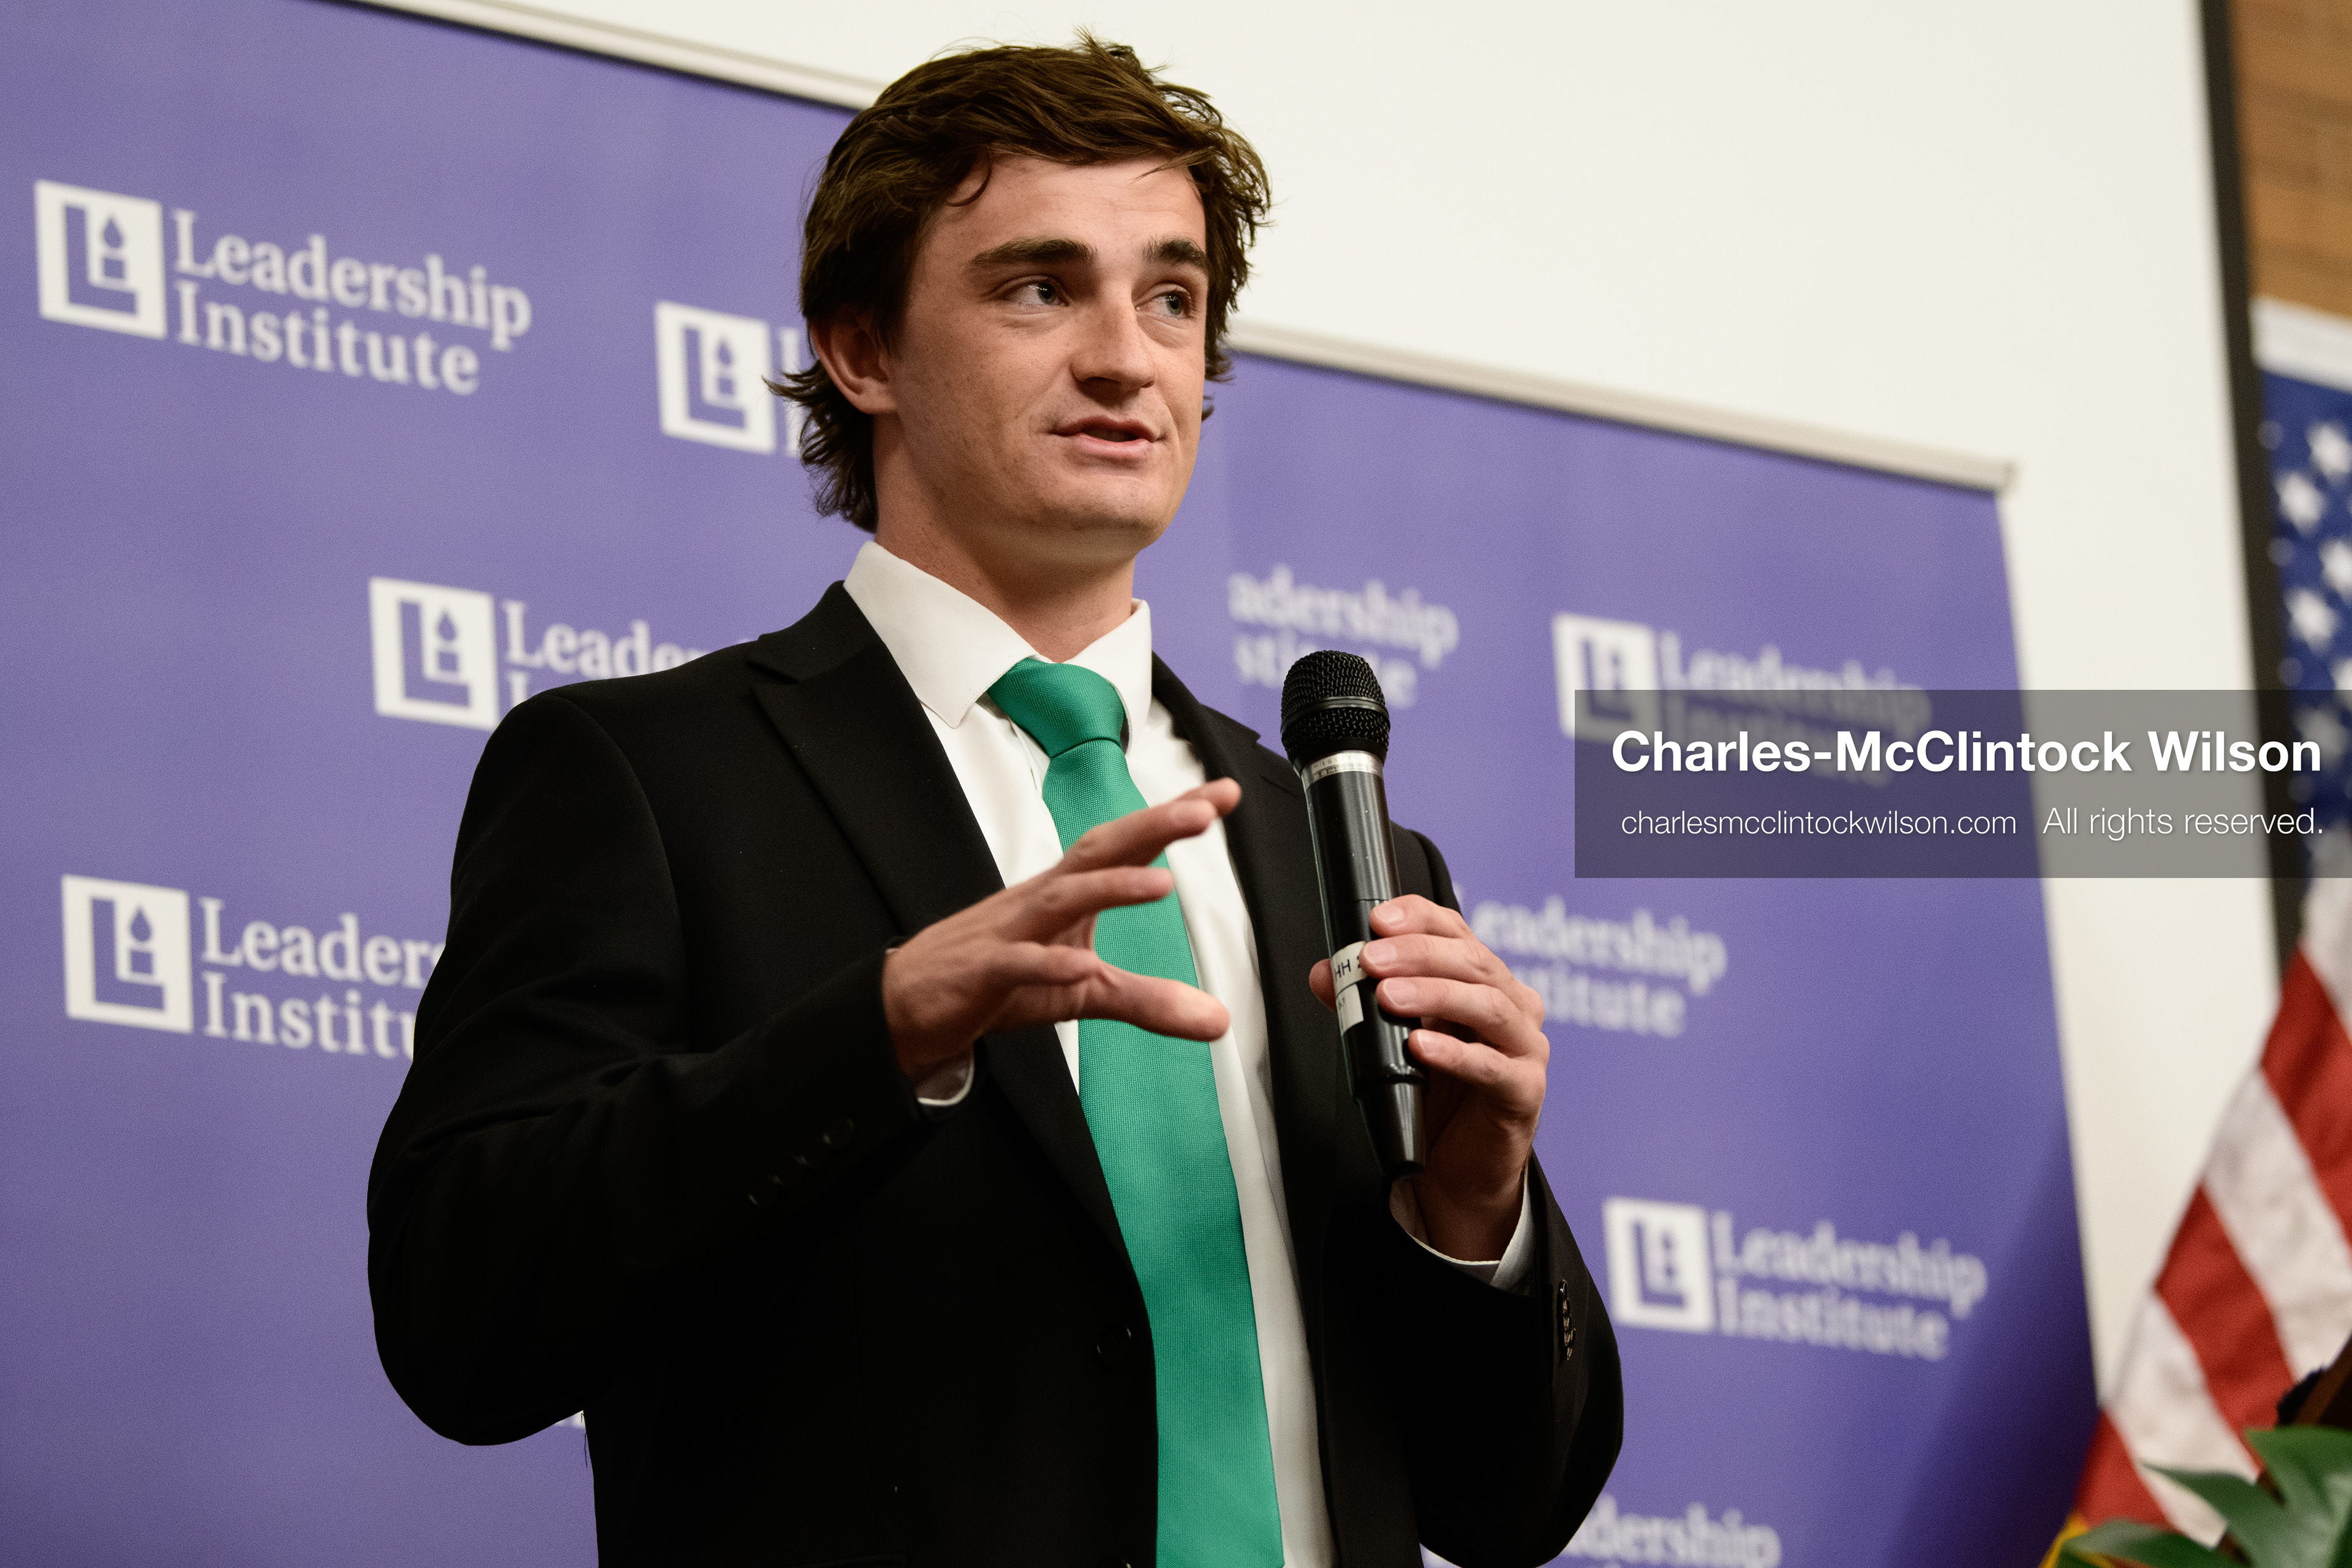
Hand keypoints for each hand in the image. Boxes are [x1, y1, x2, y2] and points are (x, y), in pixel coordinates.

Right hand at [882, 778, 1241, 1079]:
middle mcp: (1042, 899)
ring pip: (1062, 898)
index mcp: (1067, 892)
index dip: (1171, 819)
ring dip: (1110, 888)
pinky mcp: (983, 972)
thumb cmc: (997, 977)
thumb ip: (1150, 1001)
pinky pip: (1017, 964)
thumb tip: (1217, 1019)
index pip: (1125, 845)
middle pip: (1100, 851)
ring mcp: (1010, 931)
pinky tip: (1080, 969)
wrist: (910, 1002)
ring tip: (1162, 885)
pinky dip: (1048, 965)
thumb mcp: (1084, 992)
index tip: (1224, 794)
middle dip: (1151, 827)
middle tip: (1202, 811)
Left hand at [1310, 895, 1547, 1260]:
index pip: (1457, 932)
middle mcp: (1512, 1006)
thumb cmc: (1435, 1099)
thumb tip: (1325, 973)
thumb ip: (1362, 1005)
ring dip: (1434, 994)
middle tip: (1370, 960)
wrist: (1458, 1172)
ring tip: (1389, 997)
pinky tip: (1421, 1047)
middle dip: (1418, 954)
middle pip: (1473, 962)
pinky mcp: (1524, 1091)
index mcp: (1483, 983)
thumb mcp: (1392, 1042)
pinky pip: (1493, 1067)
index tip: (1378, 920)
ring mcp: (1525, 1048)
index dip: (1420, 918)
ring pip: (1488, 1006)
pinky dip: (1455, 1053)